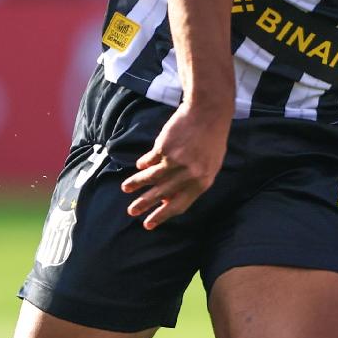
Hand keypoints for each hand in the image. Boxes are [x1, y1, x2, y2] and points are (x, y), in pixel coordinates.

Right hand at [119, 101, 229, 228]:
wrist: (208, 114)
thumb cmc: (211, 141)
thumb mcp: (209, 165)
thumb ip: (192, 183)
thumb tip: (168, 200)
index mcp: (202, 181)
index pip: (179, 205)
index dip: (162, 216)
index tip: (148, 224)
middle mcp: (188, 174)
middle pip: (161, 194)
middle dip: (144, 204)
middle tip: (131, 211)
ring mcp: (175, 161)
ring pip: (151, 177)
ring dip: (136, 184)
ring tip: (126, 188)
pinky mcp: (164, 148)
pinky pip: (150, 160)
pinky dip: (144, 164)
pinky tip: (139, 166)